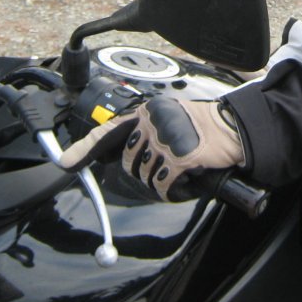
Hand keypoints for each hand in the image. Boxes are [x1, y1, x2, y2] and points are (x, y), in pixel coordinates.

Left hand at [59, 97, 244, 200]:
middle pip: (129, 162)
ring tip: (183, 169)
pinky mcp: (180, 156)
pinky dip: (176, 190)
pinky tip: (190, 178)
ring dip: (163, 181)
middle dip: (146, 172)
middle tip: (169, 168)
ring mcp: (166, 139)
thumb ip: (142, 135)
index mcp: (148, 111)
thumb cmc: (204, 130)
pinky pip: (165, 187)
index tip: (65, 162)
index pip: (109, 131)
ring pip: (145, 177)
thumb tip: (114, 155)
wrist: (236, 129)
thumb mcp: (169, 123)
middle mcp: (153, 121)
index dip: (84, 149)